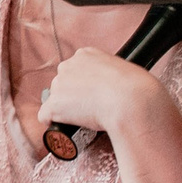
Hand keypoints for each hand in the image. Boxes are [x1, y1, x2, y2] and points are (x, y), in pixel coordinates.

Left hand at [38, 46, 177, 137]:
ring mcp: (59, 84)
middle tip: (90, 107)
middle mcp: (68, 65)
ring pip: (54, 99)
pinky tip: (65, 128)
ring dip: (64, 109)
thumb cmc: (136, 88)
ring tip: (85, 117)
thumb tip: (111, 87)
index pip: (75, 70)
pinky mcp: (55, 105)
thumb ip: (110, 75)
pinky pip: (45, 116)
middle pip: (62, 83)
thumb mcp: (124, 71)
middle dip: (72, 95)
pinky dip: (52, 124)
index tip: (94, 94)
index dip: (84, 85)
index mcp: (86, 54)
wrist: (131, 100)